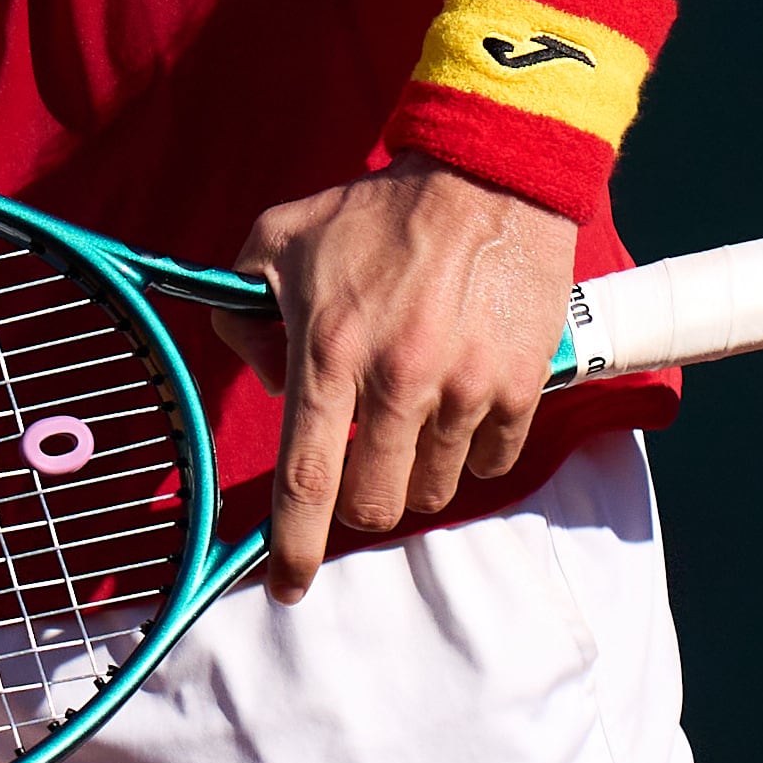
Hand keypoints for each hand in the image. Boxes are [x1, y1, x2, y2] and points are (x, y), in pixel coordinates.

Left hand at [227, 162, 575, 598]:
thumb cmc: (377, 208)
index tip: (286, 588)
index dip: (293, 546)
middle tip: (366, 453)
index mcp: (330, 349)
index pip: (305, 477)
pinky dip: (474, 449)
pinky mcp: (521, 387)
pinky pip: (492, 462)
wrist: (489, 174)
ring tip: (417, 408)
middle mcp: (397, 380)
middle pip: (374, 503)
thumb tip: (264, 378)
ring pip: (434, 488)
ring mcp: (466, 389)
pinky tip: (464, 398)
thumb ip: (241, 307)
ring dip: (418, 468)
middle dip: (362, 497)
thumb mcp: (278, 237)